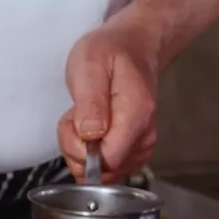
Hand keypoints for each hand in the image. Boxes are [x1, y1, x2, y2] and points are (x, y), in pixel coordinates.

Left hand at [59, 14, 161, 183]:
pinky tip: (93, 128)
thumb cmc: (110, 52)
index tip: (74, 120)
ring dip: (83, 150)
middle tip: (77, 114)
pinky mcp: (135, 151)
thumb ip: (90, 102)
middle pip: (103, 170)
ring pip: (102, 172)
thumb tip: (91, 137)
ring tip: (86, 116)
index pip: (107, 159)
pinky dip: (92, 152)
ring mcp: (142, 147)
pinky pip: (107, 168)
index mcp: (136, 115)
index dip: (81, 149)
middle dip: (78, 149)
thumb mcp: (90, 64)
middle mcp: (144, 137)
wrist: (134, 46)